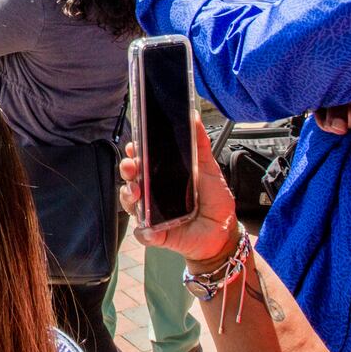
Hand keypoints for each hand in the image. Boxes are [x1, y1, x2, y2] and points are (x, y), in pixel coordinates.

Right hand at [119, 116, 239, 265]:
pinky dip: (143, 231)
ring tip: (136, 192)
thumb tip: (194, 117)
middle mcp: (153, 193)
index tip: (134, 146)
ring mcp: (152, 213)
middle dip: (126, 169)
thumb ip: (200, 144)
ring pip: (130, 203)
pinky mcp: (156, 234)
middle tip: (131, 166)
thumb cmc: (215, 201)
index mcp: (163, 176)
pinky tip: (149, 228)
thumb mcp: (210, 169)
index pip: (142, 160)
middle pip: (131, 178)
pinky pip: (142, 232)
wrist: (224, 233)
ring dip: (128, 196)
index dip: (134, 152)